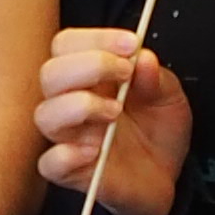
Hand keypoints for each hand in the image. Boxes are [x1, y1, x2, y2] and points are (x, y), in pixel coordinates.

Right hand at [33, 26, 190, 214]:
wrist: (167, 176)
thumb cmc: (158, 132)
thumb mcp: (169, 96)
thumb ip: (156, 77)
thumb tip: (143, 57)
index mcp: (89, 76)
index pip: (68, 45)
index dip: (95, 38)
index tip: (130, 44)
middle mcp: (72, 102)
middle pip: (50, 73)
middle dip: (89, 66)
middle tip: (126, 72)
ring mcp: (70, 138)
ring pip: (45, 115)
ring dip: (81, 106)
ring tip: (115, 111)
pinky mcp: (72, 172)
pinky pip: (49, 163)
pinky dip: (67, 154)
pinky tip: (96, 150)